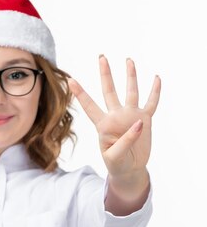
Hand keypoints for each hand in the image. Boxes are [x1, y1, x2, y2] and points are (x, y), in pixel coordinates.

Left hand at [68, 55, 160, 179]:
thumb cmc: (117, 164)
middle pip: (109, 91)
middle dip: (105, 74)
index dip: (80, 94)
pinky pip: (151, 103)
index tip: (71, 80)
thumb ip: (125, 141)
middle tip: (102, 57)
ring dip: (130, 76)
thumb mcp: (115, 157)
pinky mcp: (144, 119)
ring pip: (130, 91)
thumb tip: (138, 123)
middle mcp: (116, 116)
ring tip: (128, 60)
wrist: (129, 169)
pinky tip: (156, 78)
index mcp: (103, 125)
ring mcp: (130, 116)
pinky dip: (154, 91)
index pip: (89, 106)